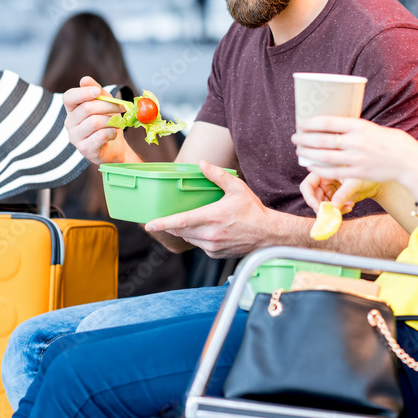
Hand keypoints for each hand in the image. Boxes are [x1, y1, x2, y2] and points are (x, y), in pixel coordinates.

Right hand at [62, 76, 132, 164]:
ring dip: (112, 120)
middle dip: (108, 106)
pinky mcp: (85, 149)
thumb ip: (96, 91)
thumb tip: (84, 80)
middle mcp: (70, 123)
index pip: (69, 97)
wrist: (115, 147)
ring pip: (95, 122)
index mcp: (72, 109)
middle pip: (87, 108)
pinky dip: (112, 132)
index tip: (97, 92)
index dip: (83, 93)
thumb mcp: (105, 103)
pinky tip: (113, 134)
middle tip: (122, 108)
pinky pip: (100, 136)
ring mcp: (75, 137)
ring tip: (118, 123)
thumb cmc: (108, 122)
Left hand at [144, 160, 272, 258]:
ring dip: (185, 231)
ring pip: (189, 239)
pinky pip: (199, 245)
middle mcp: (210, 234)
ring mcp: (212, 246)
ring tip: (190, 221)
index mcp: (213, 216)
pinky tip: (206, 230)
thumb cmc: (253, 211)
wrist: (268, 234)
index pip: (182, 221)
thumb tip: (202, 164)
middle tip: (164, 218)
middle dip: (171, 225)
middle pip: (181, 231)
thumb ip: (217, 176)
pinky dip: (197, 238)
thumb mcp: (237, 188)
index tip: (149, 224)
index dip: (163, 223)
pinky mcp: (215, 254)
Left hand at [291, 116, 417, 200]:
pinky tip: (310, 164)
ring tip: (299, 150)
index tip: (301, 122)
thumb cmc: (390, 141)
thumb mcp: (372, 128)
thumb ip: (353, 128)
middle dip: (305, 138)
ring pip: (325, 156)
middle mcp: (357, 142)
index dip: (311, 123)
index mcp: (360, 126)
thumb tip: (331, 126)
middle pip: (323, 140)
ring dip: (308, 153)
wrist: (408, 161)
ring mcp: (357, 159)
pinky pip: (333, 171)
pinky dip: (319, 168)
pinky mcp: (358, 173)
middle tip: (295, 137)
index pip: (329, 122)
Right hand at [299, 171, 380, 212]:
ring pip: (322, 206)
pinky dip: (339, 211)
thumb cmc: (365, 175)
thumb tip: (333, 207)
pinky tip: (350, 206)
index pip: (307, 186)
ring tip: (347, 207)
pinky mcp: (335, 200)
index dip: (309, 197)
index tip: (319, 207)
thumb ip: (343, 193)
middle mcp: (323, 182)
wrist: (375, 183)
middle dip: (322, 207)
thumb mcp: (354, 182)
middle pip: (313, 199)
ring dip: (332, 211)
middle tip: (332, 213)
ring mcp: (328, 191)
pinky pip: (331, 209)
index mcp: (323, 172)